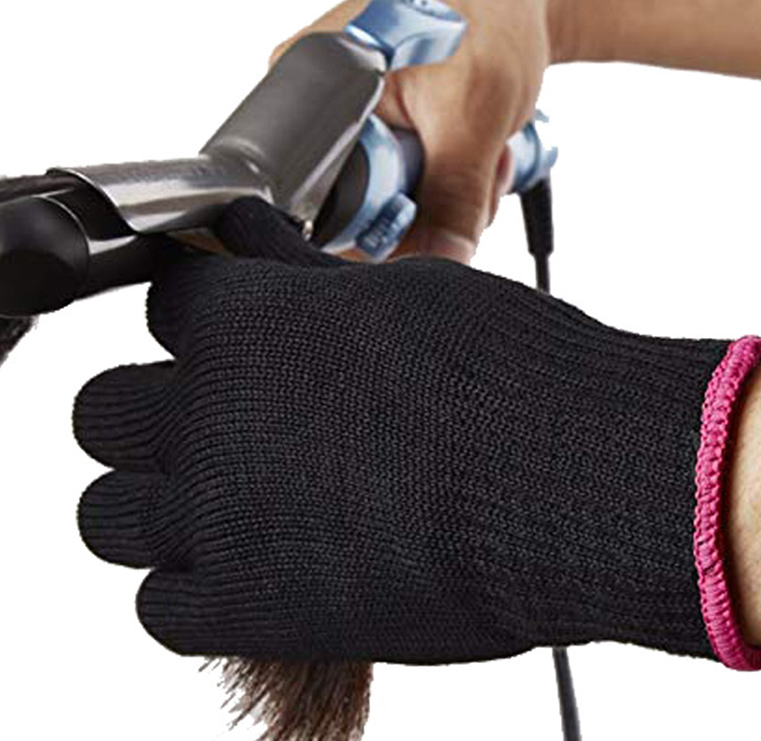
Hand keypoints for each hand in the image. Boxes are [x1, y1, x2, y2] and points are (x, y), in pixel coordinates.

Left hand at [71, 198, 760, 667]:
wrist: (570, 476)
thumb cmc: (505, 375)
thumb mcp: (400, 297)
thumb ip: (306, 278)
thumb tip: (253, 238)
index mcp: (246, 326)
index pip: (166, 305)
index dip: (199, 318)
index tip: (226, 336)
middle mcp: (209, 416)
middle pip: (104, 410)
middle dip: (148, 410)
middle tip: (212, 422)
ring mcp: (216, 517)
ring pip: (106, 513)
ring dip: (151, 504)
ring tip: (219, 502)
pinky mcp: (247, 608)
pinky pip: (161, 607)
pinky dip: (191, 591)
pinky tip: (250, 568)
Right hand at [271, 0, 552, 261]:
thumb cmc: (488, 11)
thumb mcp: (473, 110)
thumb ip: (455, 196)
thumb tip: (442, 265)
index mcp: (311, 84)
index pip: (324, 196)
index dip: (382, 218)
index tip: (428, 210)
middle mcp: (320, 106)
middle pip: (362, 208)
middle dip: (429, 205)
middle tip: (472, 168)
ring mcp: (355, 123)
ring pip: (395, 204)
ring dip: (450, 194)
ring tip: (481, 146)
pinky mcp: (385, 133)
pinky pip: (411, 188)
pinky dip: (450, 181)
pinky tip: (475, 148)